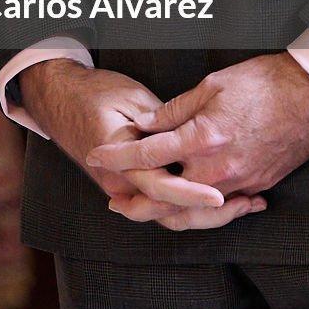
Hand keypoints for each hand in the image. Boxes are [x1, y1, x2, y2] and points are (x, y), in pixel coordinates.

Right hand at [18, 59, 264, 231]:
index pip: (162, 186)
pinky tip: (224, 199)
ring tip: (247, 203)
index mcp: (121, 162)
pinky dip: (193, 206)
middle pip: (172, 212)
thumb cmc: (94, 92)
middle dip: (212, 214)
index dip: (192, 193)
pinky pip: (165, 206)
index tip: (221, 196)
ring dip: (209, 214)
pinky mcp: (130, 188)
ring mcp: (125, 190)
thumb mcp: (131, 98)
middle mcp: (122, 185)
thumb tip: (192, 135)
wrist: (59, 98)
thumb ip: (163, 121)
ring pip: (171, 216)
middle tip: (249, 203)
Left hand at [86, 53, 308, 224]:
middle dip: (136, 204)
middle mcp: (219, 168)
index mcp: (203, 137)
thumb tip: (145, 124)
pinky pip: (223, 209)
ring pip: (195, 213)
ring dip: (166, 215)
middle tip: (114, 202)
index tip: (97, 155)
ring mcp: (240, 182)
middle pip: (167, 199)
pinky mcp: (259, 186)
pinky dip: (202, 212)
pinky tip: (190, 207)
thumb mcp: (212, 85)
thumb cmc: (265, 82)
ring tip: (145, 211)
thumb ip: (175, 110)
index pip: (148, 154)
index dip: (118, 156)